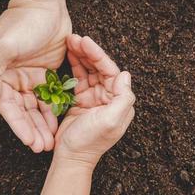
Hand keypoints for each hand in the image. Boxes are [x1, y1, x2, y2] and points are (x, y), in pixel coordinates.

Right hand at [0, 0, 71, 151]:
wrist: (44, 7)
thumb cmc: (21, 24)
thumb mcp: (2, 46)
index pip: (8, 108)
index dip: (19, 127)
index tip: (30, 142)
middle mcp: (13, 80)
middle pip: (23, 111)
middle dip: (32, 130)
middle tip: (43, 147)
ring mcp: (30, 78)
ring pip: (37, 107)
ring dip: (43, 124)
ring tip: (51, 140)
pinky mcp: (46, 74)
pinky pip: (50, 96)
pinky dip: (53, 109)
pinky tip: (59, 122)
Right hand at [53, 34, 135, 166]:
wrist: (71, 156)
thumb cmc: (90, 141)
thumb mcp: (111, 121)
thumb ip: (123, 98)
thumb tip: (125, 74)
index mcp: (119, 101)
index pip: (111, 72)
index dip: (99, 56)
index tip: (86, 42)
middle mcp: (108, 97)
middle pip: (99, 68)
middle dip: (88, 52)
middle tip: (75, 38)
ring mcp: (94, 97)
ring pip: (89, 71)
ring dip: (81, 56)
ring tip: (70, 41)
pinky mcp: (81, 99)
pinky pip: (79, 79)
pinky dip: (74, 67)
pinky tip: (69, 55)